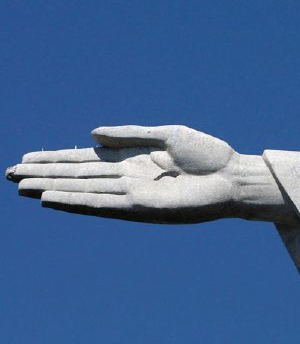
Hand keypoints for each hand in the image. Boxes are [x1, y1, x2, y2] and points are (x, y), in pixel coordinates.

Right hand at [7, 125, 242, 222]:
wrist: (234, 176)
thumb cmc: (209, 155)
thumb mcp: (167, 135)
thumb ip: (130, 135)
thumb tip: (91, 135)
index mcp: (134, 161)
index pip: (86, 160)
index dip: (56, 159)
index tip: (26, 159)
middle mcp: (129, 180)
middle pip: (78, 177)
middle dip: (45, 175)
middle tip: (9, 175)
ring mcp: (133, 195)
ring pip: (83, 191)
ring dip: (52, 189)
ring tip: (21, 187)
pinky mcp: (142, 208)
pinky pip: (103, 205)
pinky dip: (77, 202)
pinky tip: (51, 199)